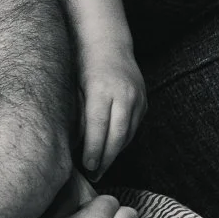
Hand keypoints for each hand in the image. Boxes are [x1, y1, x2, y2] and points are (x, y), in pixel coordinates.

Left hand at [80, 46, 144, 177]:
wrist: (107, 43)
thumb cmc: (82, 65)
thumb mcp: (74, 88)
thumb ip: (77, 115)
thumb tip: (73, 145)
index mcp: (102, 90)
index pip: (98, 127)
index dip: (93, 150)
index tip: (87, 167)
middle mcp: (123, 94)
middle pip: (117, 134)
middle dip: (106, 158)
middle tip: (95, 175)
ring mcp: (137, 97)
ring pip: (128, 133)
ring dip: (115, 152)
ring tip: (102, 167)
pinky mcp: (144, 100)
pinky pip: (134, 126)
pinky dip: (123, 140)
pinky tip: (112, 149)